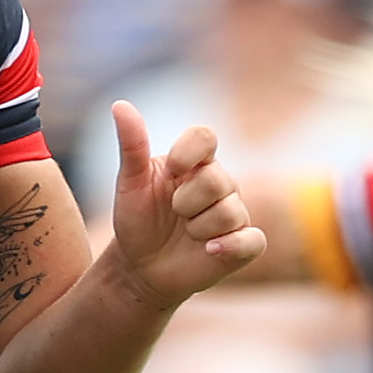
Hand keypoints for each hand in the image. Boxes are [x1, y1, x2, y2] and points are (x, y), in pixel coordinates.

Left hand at [102, 101, 262, 308]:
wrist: (141, 268)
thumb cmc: (138, 221)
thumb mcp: (129, 184)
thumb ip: (132, 145)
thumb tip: (120, 104)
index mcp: (194, 162)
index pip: (205, 136)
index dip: (189, 152)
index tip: (171, 171)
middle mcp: (220, 183)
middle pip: (216, 180)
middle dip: (185, 202)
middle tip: (174, 214)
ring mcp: (235, 213)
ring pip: (229, 212)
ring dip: (198, 228)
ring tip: (187, 235)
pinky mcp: (244, 244)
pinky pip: (252, 240)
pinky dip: (231, 245)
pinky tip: (209, 250)